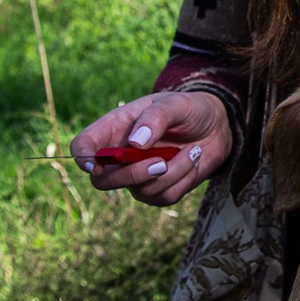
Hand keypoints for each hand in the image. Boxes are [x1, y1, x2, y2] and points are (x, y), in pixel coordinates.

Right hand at [71, 90, 231, 205]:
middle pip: (103, 181)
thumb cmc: (189, 109)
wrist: (216, 126)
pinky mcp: (158, 190)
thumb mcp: (176, 104)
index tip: (97, 166)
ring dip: (173, 173)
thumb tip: (135, 143)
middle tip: (162, 163)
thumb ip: (156, 117)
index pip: (83, 145)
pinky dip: (184, 179)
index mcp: (115, 128)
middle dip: (133, 175)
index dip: (83, 158)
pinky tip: (194, 159)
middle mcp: (121, 156)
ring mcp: (138, 176)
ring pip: (141, 191)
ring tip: (193, 150)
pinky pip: (164, 197)